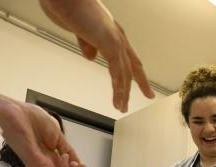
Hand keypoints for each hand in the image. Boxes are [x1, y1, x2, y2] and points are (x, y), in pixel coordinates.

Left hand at [0, 93, 97, 166]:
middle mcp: (45, 164)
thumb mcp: (57, 135)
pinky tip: (64, 159)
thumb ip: (67, 149)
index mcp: (51, 157)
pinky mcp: (33, 163)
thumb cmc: (31, 118)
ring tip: (74, 164)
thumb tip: (78, 161)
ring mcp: (39, 165)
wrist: (15, 111)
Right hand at [39, 0, 154, 111]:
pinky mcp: (110, 44)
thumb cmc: (66, 7)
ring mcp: (115, 40)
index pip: (128, 55)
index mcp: (111, 33)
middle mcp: (117, 36)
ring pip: (125, 72)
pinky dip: (118, 87)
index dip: (135, 70)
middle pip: (133, 65)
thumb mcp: (79, 30)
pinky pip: (117, 71)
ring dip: (124, 91)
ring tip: (121, 106)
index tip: (141, 81)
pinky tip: (118, 99)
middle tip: (149, 96)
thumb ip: (87, 43)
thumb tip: (92, 56)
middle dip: (141, 82)